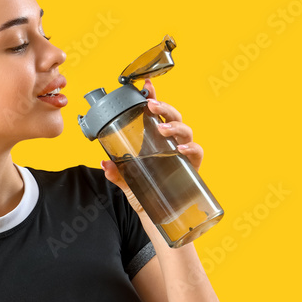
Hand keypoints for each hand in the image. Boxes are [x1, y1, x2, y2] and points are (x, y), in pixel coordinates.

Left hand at [101, 79, 203, 208]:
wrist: (157, 217)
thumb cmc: (144, 193)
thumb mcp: (126, 182)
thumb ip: (116, 172)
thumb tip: (104, 162)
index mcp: (155, 140)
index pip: (155, 114)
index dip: (153, 97)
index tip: (146, 84)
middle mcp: (170, 143)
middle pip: (173, 116)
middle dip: (164, 107)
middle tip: (151, 105)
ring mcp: (183, 153)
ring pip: (185, 130)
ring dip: (175, 126)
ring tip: (162, 129)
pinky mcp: (192, 167)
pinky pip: (197, 152)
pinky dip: (191, 148)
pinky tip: (180, 149)